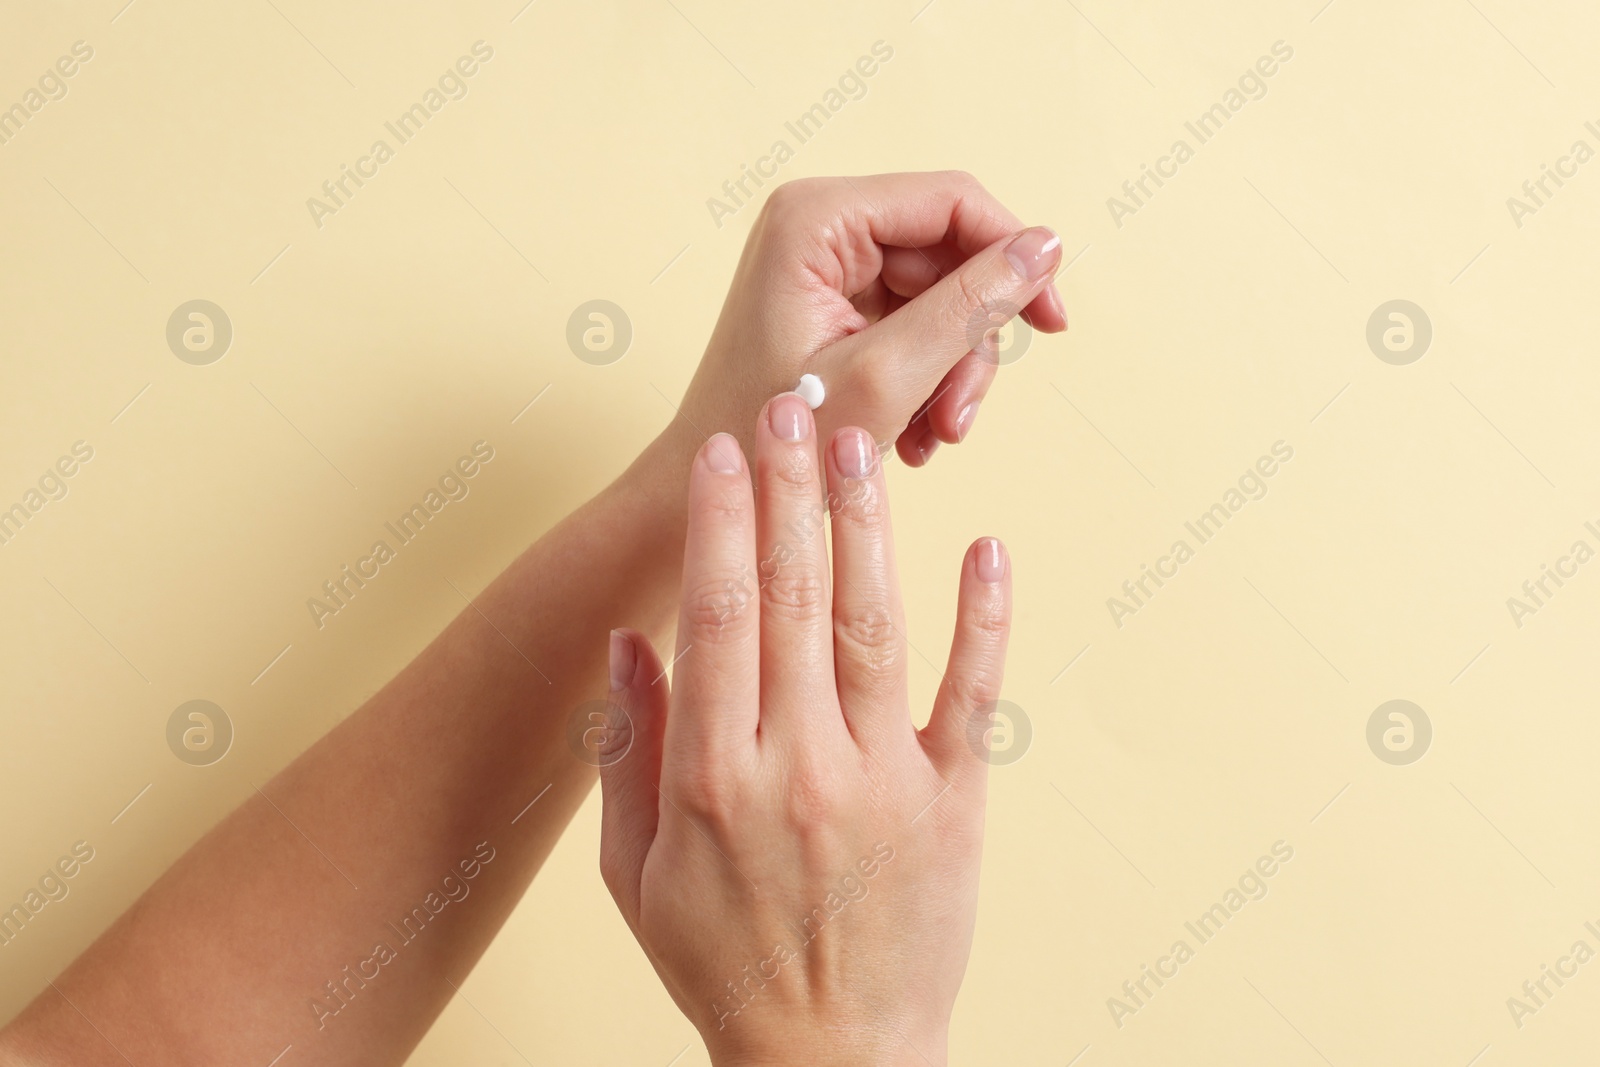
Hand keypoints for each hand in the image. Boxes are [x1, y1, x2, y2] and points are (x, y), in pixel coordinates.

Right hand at [600, 392, 1012, 1065]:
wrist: (832, 1061)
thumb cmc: (724, 962)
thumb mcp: (637, 873)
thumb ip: (628, 753)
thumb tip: (632, 642)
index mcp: (713, 776)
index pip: (715, 616)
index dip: (719, 523)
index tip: (723, 452)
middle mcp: (799, 764)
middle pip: (791, 598)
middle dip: (790, 489)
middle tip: (794, 405)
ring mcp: (885, 780)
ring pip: (873, 626)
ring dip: (865, 526)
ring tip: (859, 444)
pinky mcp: (955, 803)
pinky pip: (974, 696)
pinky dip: (986, 620)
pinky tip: (988, 548)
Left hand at [668, 171, 1064, 469]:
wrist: (717, 496)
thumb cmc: (775, 443)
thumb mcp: (887, 376)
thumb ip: (969, 307)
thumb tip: (1046, 247)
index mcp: (818, 218)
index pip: (952, 202)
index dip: (1014, 254)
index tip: (1051, 322)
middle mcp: (821, 225)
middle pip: (950, 254)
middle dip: (968, 341)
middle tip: (960, 418)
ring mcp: (827, 265)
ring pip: (941, 297)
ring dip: (951, 371)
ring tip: (934, 436)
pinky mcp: (836, 303)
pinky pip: (915, 323)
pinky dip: (927, 378)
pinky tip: (913, 432)